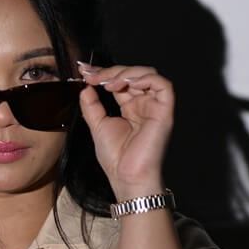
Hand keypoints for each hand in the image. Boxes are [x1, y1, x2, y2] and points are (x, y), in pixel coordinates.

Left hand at [77, 63, 174, 198]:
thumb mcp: (97, 125)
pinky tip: (126, 83)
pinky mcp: (164, 111)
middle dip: (110, 71)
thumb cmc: (117, 158)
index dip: (103, 72)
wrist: (126, 177)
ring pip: (147, 74)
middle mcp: (144, 104)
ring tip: (107, 82)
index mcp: (130, 107)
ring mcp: (155, 107)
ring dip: (125, 73)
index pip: (120, 81)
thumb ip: (92, 105)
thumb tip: (86, 87)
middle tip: (91, 76)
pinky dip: (145, 78)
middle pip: (132, 74)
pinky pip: (163, 85)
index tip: (84, 71)